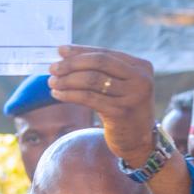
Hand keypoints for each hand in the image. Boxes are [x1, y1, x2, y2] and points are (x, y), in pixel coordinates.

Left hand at [48, 45, 155, 166]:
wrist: (139, 142)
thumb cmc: (123, 111)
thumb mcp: (120, 87)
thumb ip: (102, 71)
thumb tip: (65, 55)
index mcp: (141, 67)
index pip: (106, 53)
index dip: (81, 51)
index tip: (60, 50)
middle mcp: (140, 79)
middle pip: (99, 62)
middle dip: (72, 64)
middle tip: (53, 68)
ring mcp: (132, 96)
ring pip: (92, 80)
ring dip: (68, 80)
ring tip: (52, 82)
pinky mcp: (121, 113)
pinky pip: (89, 98)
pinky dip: (70, 94)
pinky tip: (57, 95)